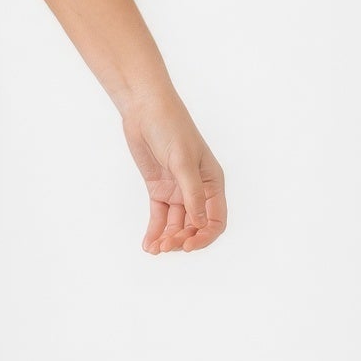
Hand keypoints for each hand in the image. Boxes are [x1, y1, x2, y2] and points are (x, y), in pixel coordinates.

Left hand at [120, 91, 225, 253]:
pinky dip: (155, 230)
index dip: (204, 236)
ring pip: (176, 224)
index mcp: (212, 183)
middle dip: (182, 239)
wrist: (145, 110)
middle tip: (165, 246)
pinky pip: (159, 216)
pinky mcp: (158, 189)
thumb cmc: (171, 128)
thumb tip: (200, 223)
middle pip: (194, 225)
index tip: (188, 245)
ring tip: (155, 249)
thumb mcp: (183, 161)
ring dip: (167, 238)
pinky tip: (148, 244)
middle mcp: (197, 190)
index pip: (215, 220)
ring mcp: (177, 190)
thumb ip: (192, 193)